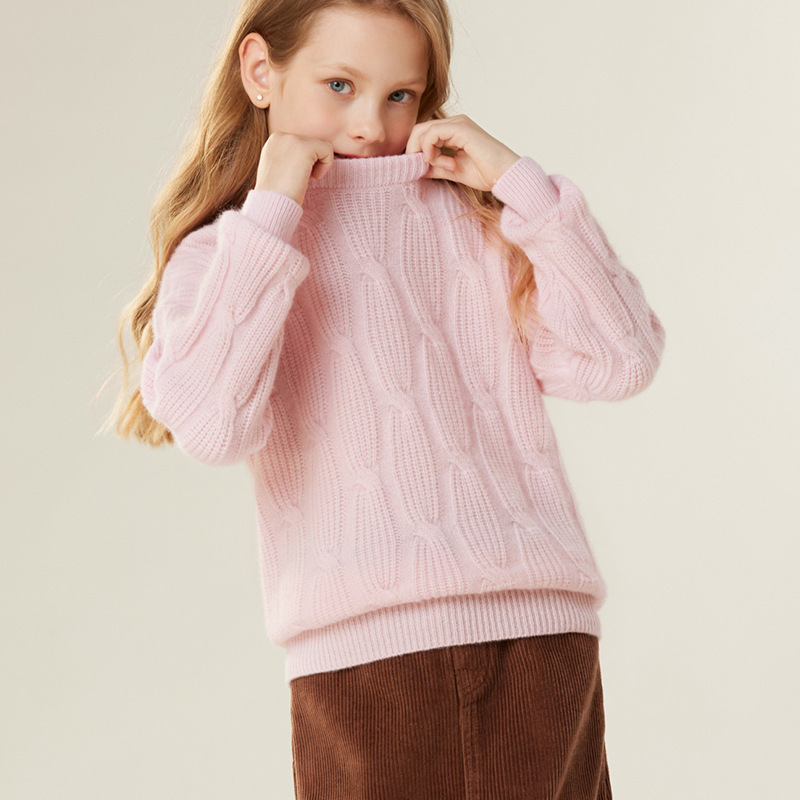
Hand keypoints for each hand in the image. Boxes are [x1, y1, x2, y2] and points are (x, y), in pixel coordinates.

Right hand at [255, 132, 334, 204]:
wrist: (272, 204)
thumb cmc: (276, 195)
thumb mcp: (278, 169)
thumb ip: (288, 158)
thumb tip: (305, 158)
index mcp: (274, 141)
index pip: (302, 145)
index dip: (302, 163)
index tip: (292, 177)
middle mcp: (281, 135)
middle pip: (312, 144)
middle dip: (310, 164)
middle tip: (297, 180)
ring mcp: (292, 139)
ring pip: (321, 147)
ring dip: (317, 166)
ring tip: (302, 179)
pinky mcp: (304, 147)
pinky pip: (328, 150)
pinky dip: (325, 167)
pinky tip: (310, 178)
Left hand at [405, 115, 519, 189]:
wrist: (505, 175)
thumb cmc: (486, 174)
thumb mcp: (453, 171)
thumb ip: (435, 167)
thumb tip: (416, 168)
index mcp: (454, 132)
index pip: (424, 134)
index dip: (416, 151)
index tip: (420, 169)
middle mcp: (455, 124)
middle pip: (420, 129)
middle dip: (414, 150)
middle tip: (420, 168)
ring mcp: (458, 124)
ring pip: (424, 130)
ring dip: (425, 152)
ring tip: (442, 166)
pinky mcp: (461, 128)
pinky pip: (432, 133)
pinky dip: (431, 149)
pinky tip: (442, 162)